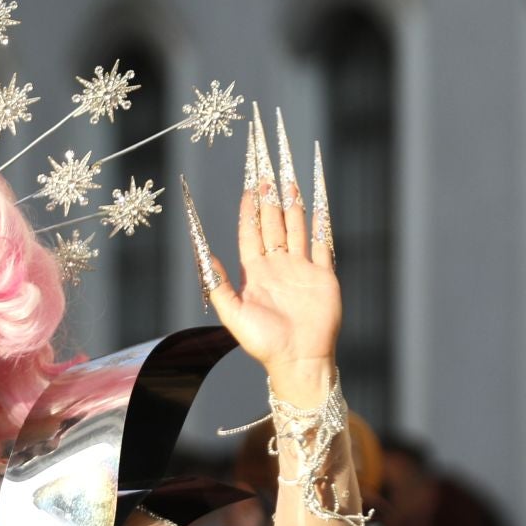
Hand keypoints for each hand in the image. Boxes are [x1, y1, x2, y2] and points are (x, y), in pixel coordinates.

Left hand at [187, 110, 340, 395]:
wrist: (299, 360)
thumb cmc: (262, 344)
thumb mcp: (232, 314)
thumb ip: (218, 283)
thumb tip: (201, 253)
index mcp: (255, 271)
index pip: (250, 230)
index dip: (248, 205)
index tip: (248, 182)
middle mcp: (277, 264)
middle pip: (272, 221)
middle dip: (269, 194)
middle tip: (267, 165)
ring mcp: (301, 267)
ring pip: (296, 225)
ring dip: (292, 200)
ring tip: (287, 174)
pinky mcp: (323, 274)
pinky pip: (322, 240)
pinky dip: (321, 219)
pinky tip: (319, 200)